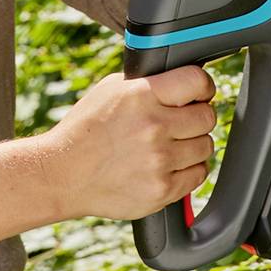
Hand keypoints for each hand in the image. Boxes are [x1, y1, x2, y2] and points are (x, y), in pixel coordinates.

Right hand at [45, 65, 216, 220]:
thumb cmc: (84, 131)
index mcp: (141, 95)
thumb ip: (148, 84)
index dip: (203, 87)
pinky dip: (187, 170)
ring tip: (168, 146)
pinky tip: (167, 166)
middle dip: (196, 118)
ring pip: (205, 146)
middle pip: (207, 116)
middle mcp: (153, 126)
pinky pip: (198, 174)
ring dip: (192, 145)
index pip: (197, 81)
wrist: (63, 175)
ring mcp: (159, 160)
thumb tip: (180, 81)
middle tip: (179, 123)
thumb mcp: (109, 90)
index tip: (200, 93)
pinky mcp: (162, 189)